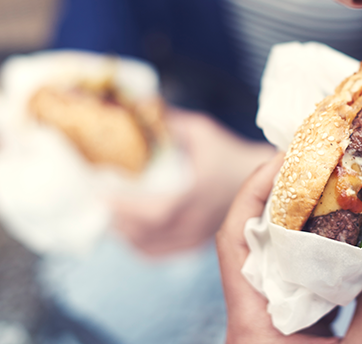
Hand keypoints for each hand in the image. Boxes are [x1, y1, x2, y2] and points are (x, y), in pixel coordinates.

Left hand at [111, 108, 275, 255]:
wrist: (265, 181)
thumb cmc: (229, 153)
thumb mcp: (201, 132)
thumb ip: (170, 123)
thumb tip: (137, 107)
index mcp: (197, 195)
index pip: (156, 212)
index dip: (126, 208)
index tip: (101, 194)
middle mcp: (196, 221)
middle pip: (146, 234)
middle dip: (117, 219)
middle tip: (96, 200)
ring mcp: (195, 237)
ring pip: (149, 248)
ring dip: (124, 233)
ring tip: (108, 213)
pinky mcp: (194, 245)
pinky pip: (159, 254)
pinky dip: (138, 245)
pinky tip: (127, 231)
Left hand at [216, 154, 361, 342]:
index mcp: (252, 325)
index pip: (234, 241)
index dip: (254, 191)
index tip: (285, 158)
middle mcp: (247, 319)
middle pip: (251, 242)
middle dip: (280, 199)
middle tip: (316, 164)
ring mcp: (262, 325)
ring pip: (270, 260)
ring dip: (296, 226)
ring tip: (329, 190)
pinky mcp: (281, 332)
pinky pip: (288, 282)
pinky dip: (310, 257)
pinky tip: (337, 240)